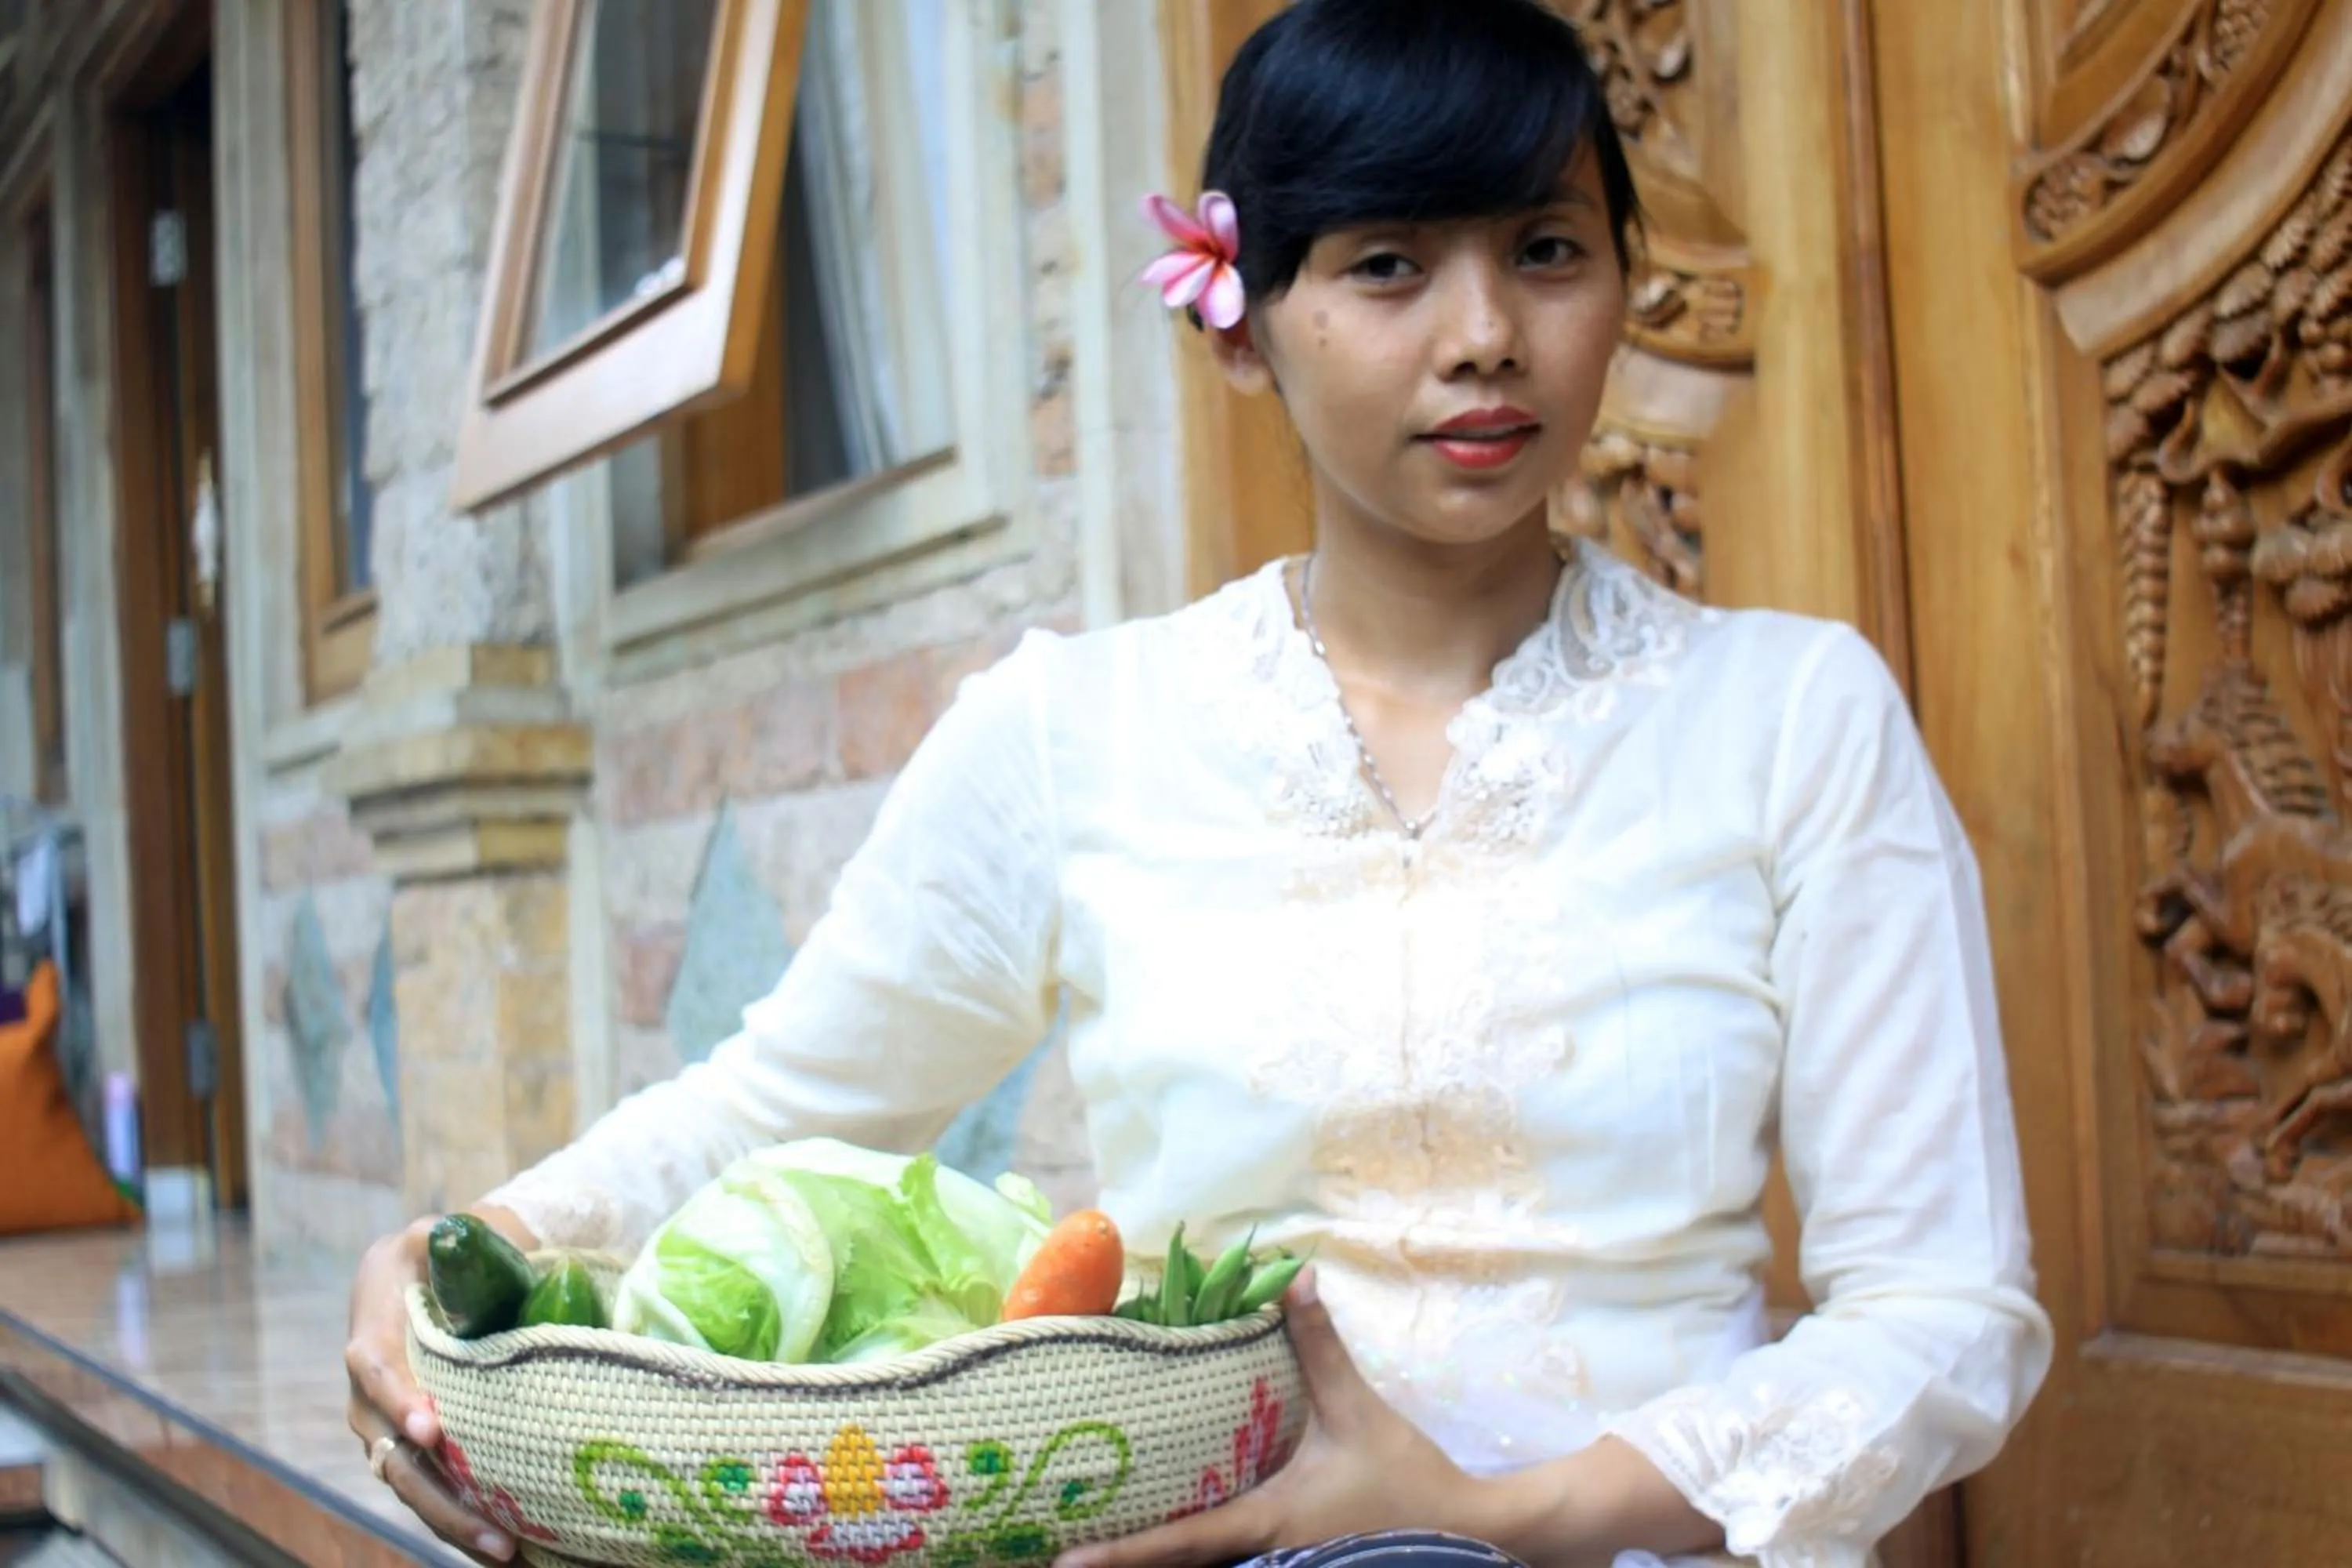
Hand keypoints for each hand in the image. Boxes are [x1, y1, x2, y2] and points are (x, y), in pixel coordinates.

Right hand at [344, 1213, 522, 1563]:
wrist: (420, 1276)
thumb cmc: (439, 1252)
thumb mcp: (442, 1235)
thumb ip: (459, 1241)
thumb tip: (494, 1251)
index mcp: (372, 1327)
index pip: (373, 1367)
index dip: (397, 1400)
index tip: (431, 1431)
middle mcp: (366, 1389)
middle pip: (391, 1451)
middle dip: (438, 1494)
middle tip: (493, 1527)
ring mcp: (383, 1426)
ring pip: (409, 1483)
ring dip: (453, 1522)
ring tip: (506, 1550)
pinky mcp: (408, 1448)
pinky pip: (427, 1489)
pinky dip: (459, 1521)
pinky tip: (505, 1550)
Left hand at [1055, 1267, 1480, 1567]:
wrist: (1470, 1537)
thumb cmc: (1407, 1480)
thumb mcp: (1358, 1412)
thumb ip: (1321, 1347)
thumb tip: (1295, 1279)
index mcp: (1266, 1522)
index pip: (1181, 1541)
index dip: (1122, 1555)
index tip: (1067, 1562)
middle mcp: (1264, 1556)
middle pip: (1182, 1567)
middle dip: (1127, 1563)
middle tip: (1062, 1555)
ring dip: (1161, 1561)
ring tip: (1101, 1551)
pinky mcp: (1300, 1567)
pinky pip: (1237, 1563)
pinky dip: (1201, 1555)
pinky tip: (1178, 1543)